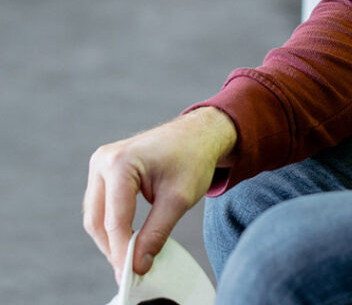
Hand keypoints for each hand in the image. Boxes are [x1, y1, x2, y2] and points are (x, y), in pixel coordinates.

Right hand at [83, 107, 236, 278]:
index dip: (122, 252)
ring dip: (110, 239)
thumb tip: (136, 266)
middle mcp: (104, 160)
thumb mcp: (178, 200)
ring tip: (132, 257)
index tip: (132, 275)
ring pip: (96, 215)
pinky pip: (101, 206)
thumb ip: (156, 234)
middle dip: (113, 248)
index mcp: (120, 162)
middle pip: (98, 220)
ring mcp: (101, 163)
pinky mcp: (104, 170)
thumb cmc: (193, 158)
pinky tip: (128, 240)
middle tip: (131, 271)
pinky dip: (112, 226)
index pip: (115, 220)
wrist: (200, 133)